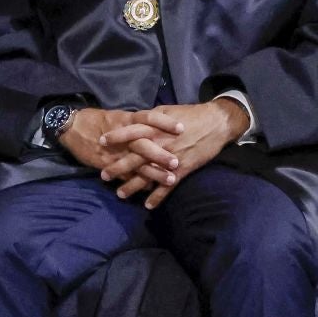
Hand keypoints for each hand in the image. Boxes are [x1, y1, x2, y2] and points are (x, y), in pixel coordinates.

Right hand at [59, 107, 181, 173]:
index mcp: (128, 120)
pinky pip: (125, 175)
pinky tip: (151, 189)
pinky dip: (138, 183)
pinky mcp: (107, 164)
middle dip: (161, 155)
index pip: (149, 117)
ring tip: (171, 180)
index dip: (165, 122)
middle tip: (177, 162)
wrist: (73, 128)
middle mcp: (124, 136)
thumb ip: (140, 122)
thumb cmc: (100, 120)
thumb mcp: (121, 116)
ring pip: (137, 164)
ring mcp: (116, 152)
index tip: (182, 128)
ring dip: (154, 173)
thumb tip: (162, 124)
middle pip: (145, 144)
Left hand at [100, 99, 247, 207]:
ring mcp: (170, 159)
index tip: (101, 142)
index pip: (131, 132)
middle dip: (117, 168)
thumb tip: (136, 120)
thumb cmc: (191, 115)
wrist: (216, 123)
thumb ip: (151, 118)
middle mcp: (160, 144)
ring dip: (133, 186)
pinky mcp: (182, 169)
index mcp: (155, 128)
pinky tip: (148, 205)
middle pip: (134, 158)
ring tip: (120, 194)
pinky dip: (158, 197)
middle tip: (103, 175)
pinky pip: (167, 186)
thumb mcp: (168, 111)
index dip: (116, 136)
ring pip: (147, 175)